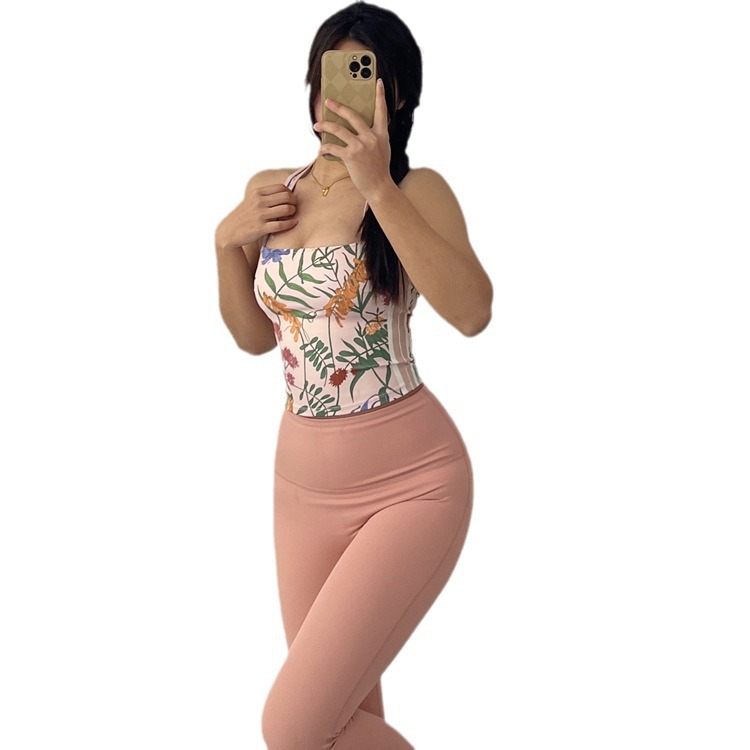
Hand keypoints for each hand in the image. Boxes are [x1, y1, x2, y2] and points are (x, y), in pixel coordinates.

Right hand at [216, 182, 297, 250]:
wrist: (230, 231)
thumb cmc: (244, 216)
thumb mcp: (251, 200)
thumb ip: (265, 196)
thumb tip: (285, 193)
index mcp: (257, 193)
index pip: (281, 187)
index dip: (290, 193)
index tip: (291, 199)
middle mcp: (259, 202)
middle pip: (286, 196)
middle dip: (294, 201)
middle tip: (294, 207)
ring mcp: (260, 215)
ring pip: (285, 209)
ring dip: (293, 211)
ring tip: (292, 214)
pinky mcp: (261, 228)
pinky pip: (281, 225)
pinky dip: (290, 223)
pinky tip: (294, 223)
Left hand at [313, 78, 392, 200]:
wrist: (379, 187)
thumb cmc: (379, 169)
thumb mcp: (382, 149)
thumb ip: (374, 136)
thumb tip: (357, 127)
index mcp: (381, 134)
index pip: (382, 111)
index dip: (380, 95)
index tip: (379, 81)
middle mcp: (371, 137)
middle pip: (352, 115)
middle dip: (338, 107)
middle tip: (327, 101)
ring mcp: (361, 146)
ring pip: (338, 130)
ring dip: (325, 126)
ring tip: (316, 125)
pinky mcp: (351, 157)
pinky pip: (333, 148)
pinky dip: (325, 149)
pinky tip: (321, 150)